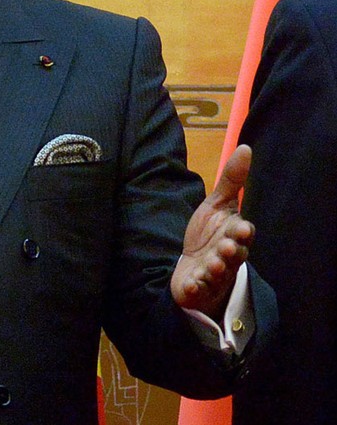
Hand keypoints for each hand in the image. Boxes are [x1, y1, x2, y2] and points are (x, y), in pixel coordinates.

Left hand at [170, 145, 254, 319]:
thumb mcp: (217, 205)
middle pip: (234, 255)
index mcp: (233, 236)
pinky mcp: (198, 287)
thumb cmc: (209, 234)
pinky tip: (190, 283)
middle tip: (225, 247)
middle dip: (230, 251)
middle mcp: (227, 257)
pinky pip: (198, 289)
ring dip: (215, 269)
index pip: (242, 234)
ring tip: (210, 264)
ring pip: (218, 273)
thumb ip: (231, 180)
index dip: (242, 232)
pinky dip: (195, 287)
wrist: (194, 266)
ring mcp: (213, 274)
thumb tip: (246, 147)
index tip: (242, 227)